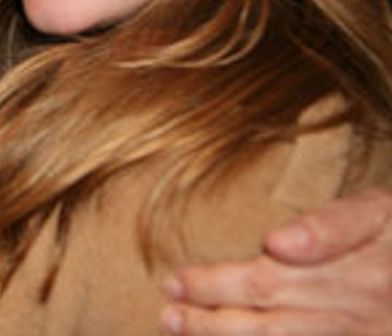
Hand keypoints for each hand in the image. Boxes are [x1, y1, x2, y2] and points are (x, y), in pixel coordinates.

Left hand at [161, 189, 391, 333]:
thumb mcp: (385, 213)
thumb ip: (333, 224)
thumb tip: (277, 243)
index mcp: (357, 275)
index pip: (267, 282)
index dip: (214, 285)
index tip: (174, 280)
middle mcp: (356, 315)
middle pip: (269, 325)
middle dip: (210, 322)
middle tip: (167, 313)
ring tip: (183, 329)